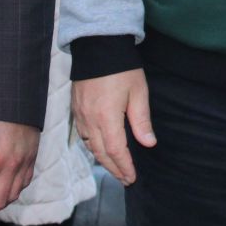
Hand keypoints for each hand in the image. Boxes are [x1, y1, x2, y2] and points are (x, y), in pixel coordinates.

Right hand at [70, 69, 155, 184]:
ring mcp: (80, 114)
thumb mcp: (138, 93)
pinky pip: (83, 135)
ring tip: (115, 168)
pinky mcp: (76, 108)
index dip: (124, 167)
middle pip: (100, 153)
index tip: (132, 178)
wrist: (98, 47)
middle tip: (125, 179)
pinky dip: (92, 146)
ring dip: (102, 159)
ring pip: (89, 146)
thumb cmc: (122, 68)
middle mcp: (90, 119)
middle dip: (114, 168)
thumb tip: (149, 143)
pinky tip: (100, 148)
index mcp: (106, 117)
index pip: (115, 150)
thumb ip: (141, 120)